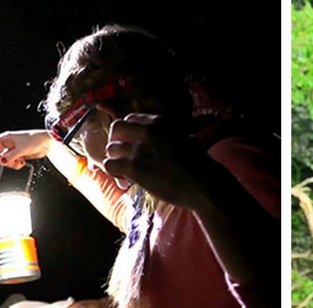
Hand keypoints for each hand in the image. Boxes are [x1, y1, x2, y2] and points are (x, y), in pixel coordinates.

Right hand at [0, 129, 56, 167]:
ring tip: (18, 162)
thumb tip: (2, 162)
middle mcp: (8, 143)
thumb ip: (10, 156)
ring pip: (5, 160)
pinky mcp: (18, 154)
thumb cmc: (34, 140)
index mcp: (5, 138)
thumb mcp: (21, 149)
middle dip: (2, 161)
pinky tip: (22, 162)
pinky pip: (12, 162)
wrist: (46, 143)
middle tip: (8, 162)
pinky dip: (16, 164)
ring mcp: (13, 149)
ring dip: (10, 164)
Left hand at [101, 113, 216, 212]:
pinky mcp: (134, 168)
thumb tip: (162, 136)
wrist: (202, 184)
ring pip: (110, 149)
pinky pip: (110, 166)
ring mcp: (139, 149)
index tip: (130, 141)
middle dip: (116, 140)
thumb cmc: (199, 163)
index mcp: (160, 123)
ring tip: (122, 168)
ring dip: (114, 158)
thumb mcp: (185, 137)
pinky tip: (122, 179)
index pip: (131, 119)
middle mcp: (147, 132)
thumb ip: (168, 134)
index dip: (128, 131)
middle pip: (116, 128)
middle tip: (120, 152)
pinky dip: (113, 172)